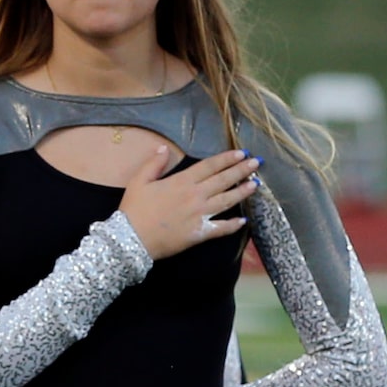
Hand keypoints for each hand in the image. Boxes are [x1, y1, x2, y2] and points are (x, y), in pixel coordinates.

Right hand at [118, 145, 259, 260]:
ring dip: (243, 192)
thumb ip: (153, 164)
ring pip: (227, 200)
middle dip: (241, 170)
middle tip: (256, 163)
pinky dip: (233, 225)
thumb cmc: (133, 210)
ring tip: (255, 184)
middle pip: (223, 180)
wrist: (131, 238)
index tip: (240, 153)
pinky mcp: (200, 232)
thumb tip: (164, 148)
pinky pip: (221, 228)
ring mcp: (200, 214)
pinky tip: (244, 220)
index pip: (210, 166)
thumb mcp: (138, 182)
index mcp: (182, 181)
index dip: (226, 158)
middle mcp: (196, 195)